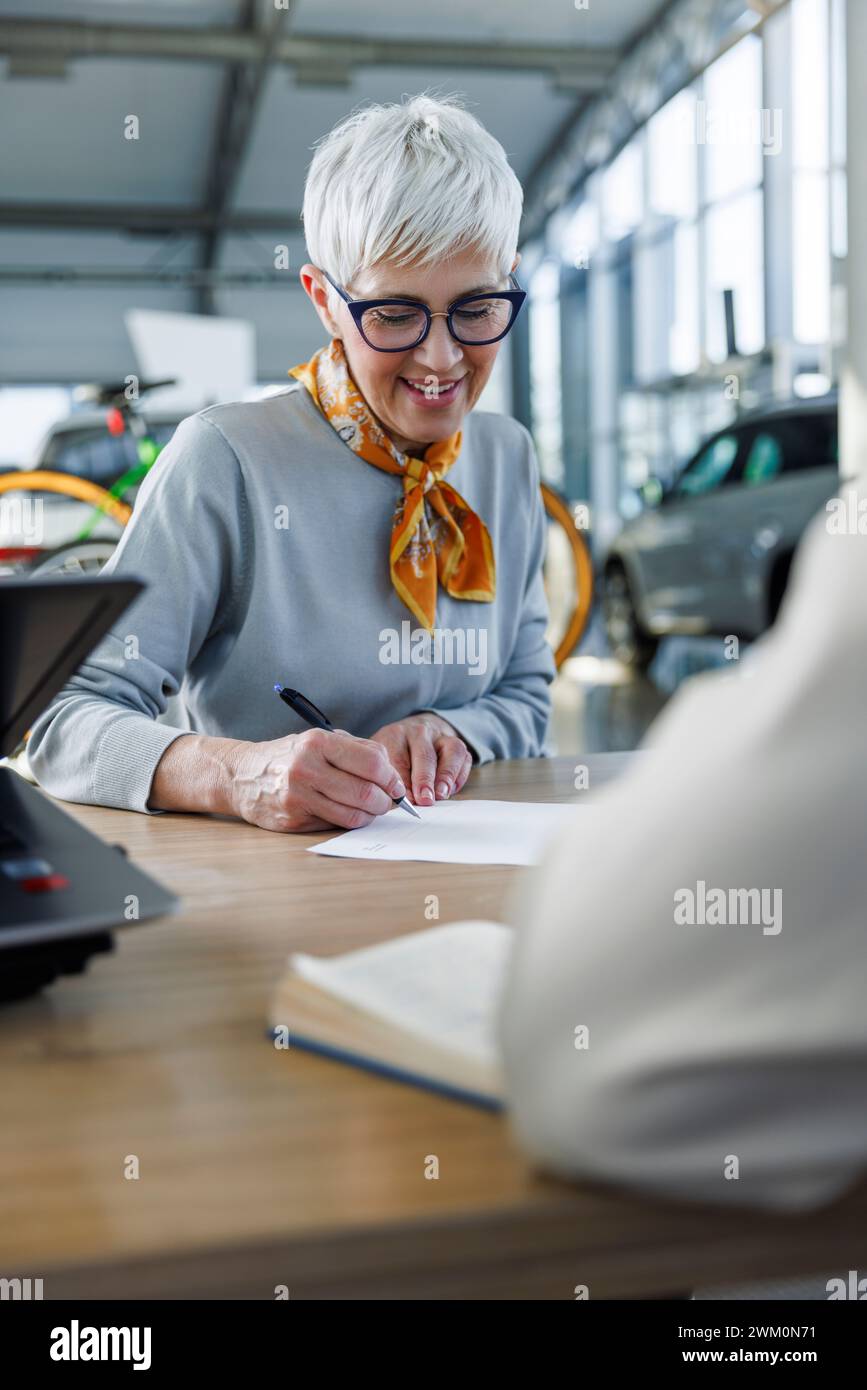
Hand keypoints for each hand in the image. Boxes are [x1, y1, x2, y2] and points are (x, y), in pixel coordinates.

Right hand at [226, 728, 407, 832]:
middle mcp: (306, 768)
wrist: (242, 775)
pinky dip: (350, 821)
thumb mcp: (320, 740)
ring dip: (371, 815)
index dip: (392, 777)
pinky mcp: (293, 819)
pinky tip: (349, 813)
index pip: (372, 762)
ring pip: (354, 815)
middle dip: (386, 801)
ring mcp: (298, 796)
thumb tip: (393, 775)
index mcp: (317, 742)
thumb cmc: (290, 756)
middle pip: (366, 792)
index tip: (397, 785)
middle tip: (389, 801)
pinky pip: (335, 825)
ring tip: (372, 808)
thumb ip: (357, 750)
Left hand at [370, 713, 472, 806]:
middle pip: (424, 755)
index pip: (398, 759)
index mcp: (395, 735)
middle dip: (425, 780)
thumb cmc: (394, 754)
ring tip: (442, 795)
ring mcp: (440, 736)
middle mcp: (419, 732)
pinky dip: (459, 775)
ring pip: (450, 751)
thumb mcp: (383, 762)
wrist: (413, 732)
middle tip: (424, 800)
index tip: (405, 800)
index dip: (402, 782)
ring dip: (446, 776)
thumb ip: (389, 781)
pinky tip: (451, 790)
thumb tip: (401, 803)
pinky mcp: (457, 743)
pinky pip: (463, 757)